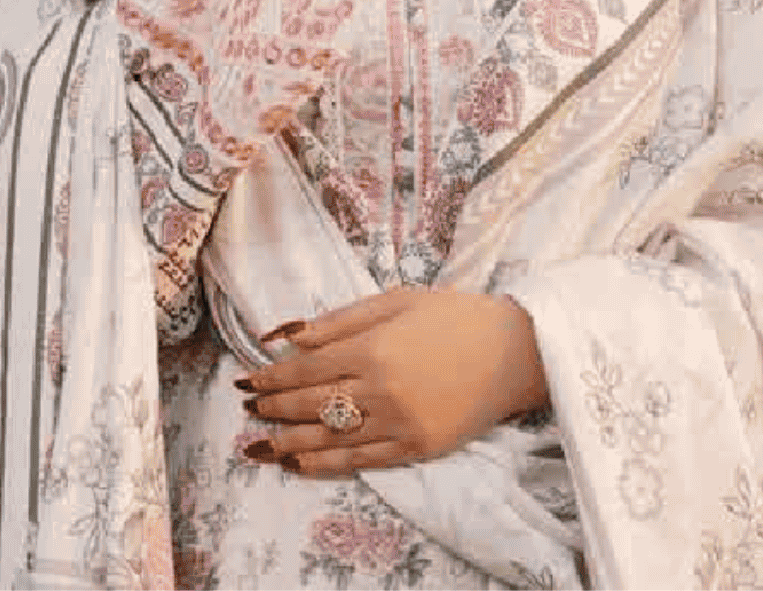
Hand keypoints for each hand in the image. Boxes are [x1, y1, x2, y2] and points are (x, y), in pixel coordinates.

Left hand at [235, 287, 549, 476]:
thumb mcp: (396, 301)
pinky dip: (324, 463)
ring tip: (261, 442)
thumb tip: (289, 334)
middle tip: (251, 407)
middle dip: (274, 406)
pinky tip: (300, 461)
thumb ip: (341, 319)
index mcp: (373, 348)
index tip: (249, 379)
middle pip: (310, 404)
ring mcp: (398, 424)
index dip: (272, 377)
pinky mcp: (415, 448)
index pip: (306, 369)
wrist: (513, 352)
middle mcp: (380, 390)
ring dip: (289, 440)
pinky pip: (360, 460)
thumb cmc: (454, 316)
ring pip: (329, 438)